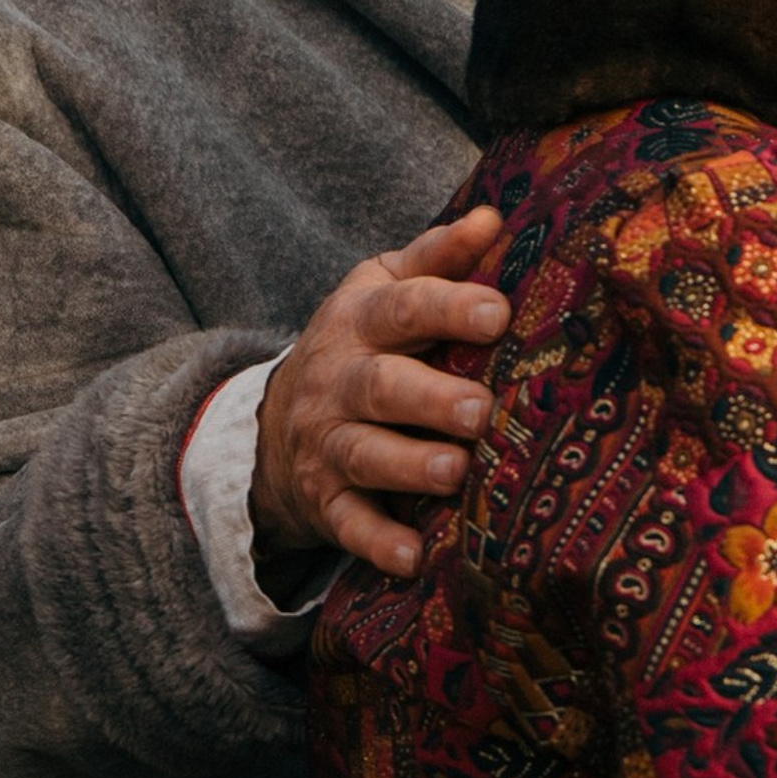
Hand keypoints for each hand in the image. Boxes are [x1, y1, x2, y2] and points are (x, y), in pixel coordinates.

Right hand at [249, 208, 508, 580]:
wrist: (278, 421)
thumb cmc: (363, 344)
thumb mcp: (384, 289)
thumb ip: (437, 257)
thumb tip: (493, 218)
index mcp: (360, 321)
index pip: (403, 307)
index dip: (448, 308)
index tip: (498, 313)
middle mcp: (339, 381)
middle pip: (382, 386)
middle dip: (431, 398)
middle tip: (483, 409)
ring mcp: (328, 443)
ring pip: (365, 455)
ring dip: (410, 466)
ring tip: (458, 472)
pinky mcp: (326, 500)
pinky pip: (348, 525)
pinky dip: (378, 544)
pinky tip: (415, 558)